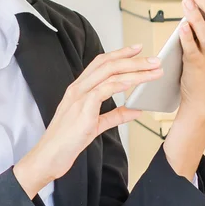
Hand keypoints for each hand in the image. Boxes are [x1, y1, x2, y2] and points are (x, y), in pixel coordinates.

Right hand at [13, 44, 163, 197]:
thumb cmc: (67, 141)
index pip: (101, 63)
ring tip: (154, 71)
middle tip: (154, 59)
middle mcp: (78, 88)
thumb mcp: (95, 125)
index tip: (137, 50)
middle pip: (108, 64)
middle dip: (133, 60)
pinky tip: (132, 83)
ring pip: (109, 74)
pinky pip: (103, 91)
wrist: (49, 156)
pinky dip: (119, 84)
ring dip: (135, 71)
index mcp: (79, 89)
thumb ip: (115, 115)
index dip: (120, 54)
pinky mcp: (82, 110)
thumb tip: (136, 110)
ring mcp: (78, 97)